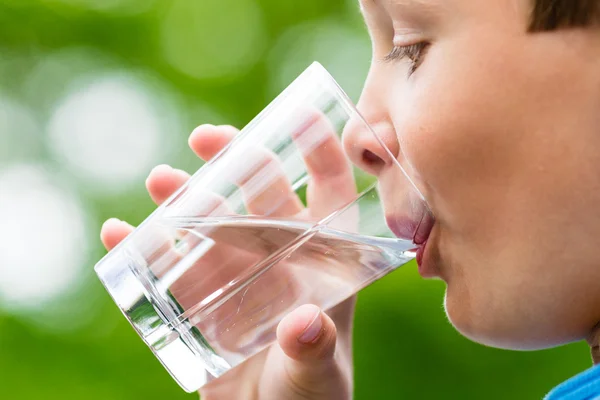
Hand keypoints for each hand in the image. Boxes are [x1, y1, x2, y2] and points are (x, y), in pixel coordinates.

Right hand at [101, 124, 355, 398]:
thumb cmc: (306, 399)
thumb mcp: (312, 379)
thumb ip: (310, 353)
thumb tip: (304, 324)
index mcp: (320, 266)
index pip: (329, 198)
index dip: (321, 153)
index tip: (301, 117)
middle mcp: (278, 259)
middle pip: (260, 195)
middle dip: (238, 160)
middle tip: (207, 138)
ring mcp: (236, 275)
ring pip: (209, 220)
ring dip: (184, 195)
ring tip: (160, 179)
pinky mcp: (199, 298)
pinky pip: (167, 264)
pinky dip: (141, 248)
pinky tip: (118, 234)